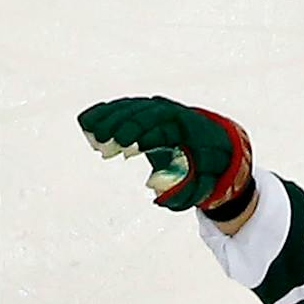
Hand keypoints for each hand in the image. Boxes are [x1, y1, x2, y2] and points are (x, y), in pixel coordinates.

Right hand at [78, 97, 252, 212]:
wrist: (217, 144)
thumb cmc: (208, 168)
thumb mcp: (203, 184)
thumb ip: (184, 192)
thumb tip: (158, 196)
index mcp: (189, 128)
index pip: (163, 126)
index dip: (143, 133)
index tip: (125, 144)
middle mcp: (172, 114)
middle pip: (145, 113)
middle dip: (123, 123)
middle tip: (102, 138)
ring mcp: (158, 110)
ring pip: (132, 107)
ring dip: (109, 117)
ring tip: (88, 129)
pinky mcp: (146, 112)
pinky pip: (124, 108)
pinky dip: (105, 113)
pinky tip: (86, 121)